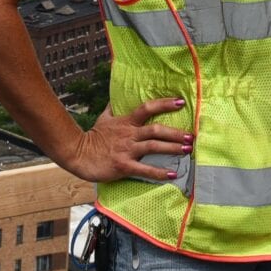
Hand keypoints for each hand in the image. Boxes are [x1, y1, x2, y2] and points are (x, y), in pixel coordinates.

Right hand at [57, 97, 191, 184]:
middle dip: (175, 132)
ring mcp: (127, 150)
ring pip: (153, 146)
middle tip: (191, 135)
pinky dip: (160, 172)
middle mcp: (129, 134)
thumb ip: (114, 107)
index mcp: (126, 122)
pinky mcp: (124, 166)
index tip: (180, 102)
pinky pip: (145, 169)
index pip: (147, 108)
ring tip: (188, 150)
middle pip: (155, 130)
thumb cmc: (93, 137)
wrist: (78, 154)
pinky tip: (173, 174)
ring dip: (172, 148)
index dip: (164, 104)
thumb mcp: (104, 118)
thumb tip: (118, 96)